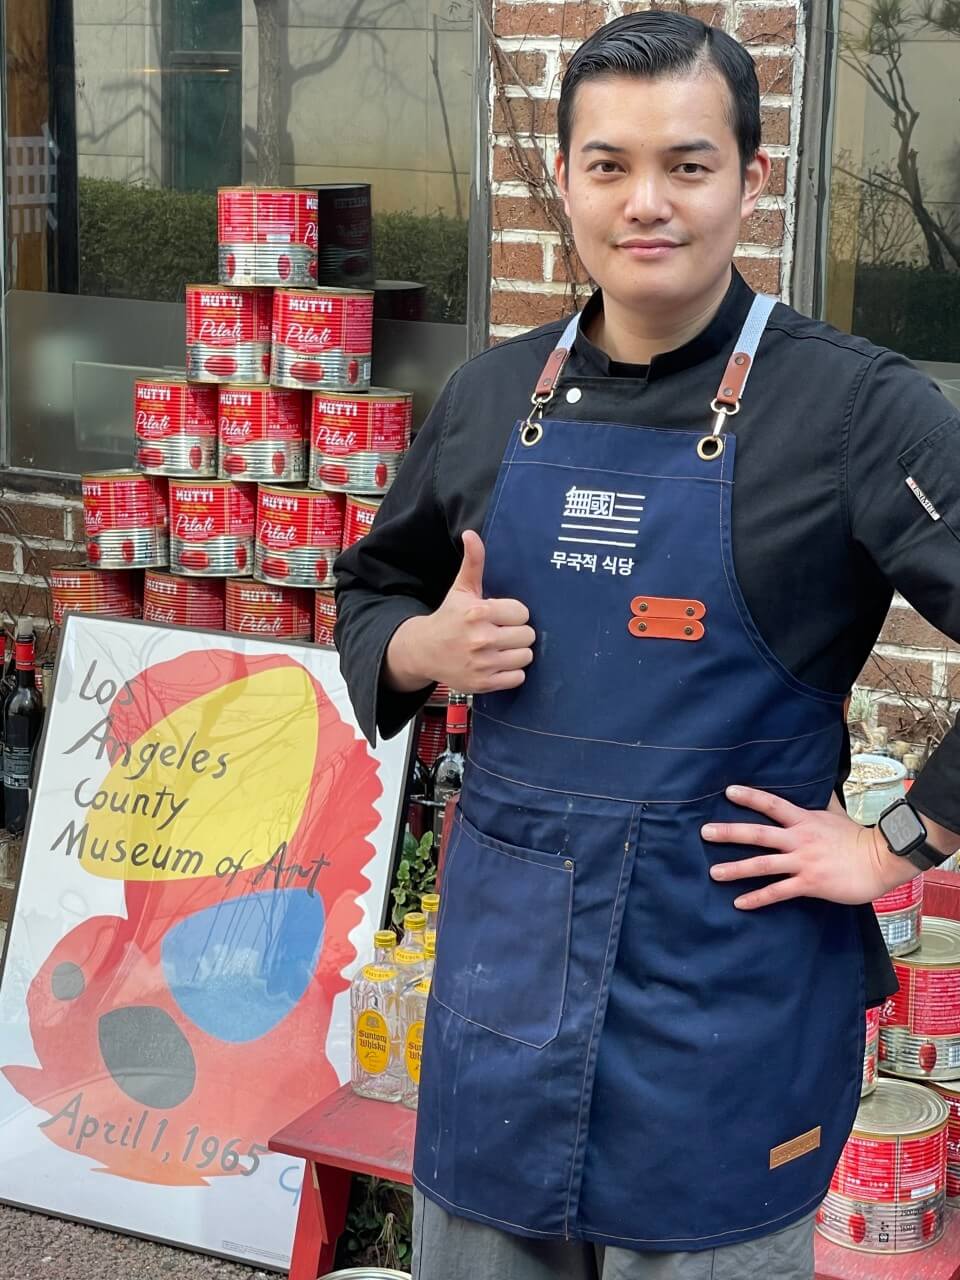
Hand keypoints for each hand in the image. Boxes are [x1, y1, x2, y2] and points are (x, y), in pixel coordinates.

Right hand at [385, 530, 535, 694]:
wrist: (423, 651)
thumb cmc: (448, 618)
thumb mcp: (461, 589)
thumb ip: (473, 562)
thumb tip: (471, 534)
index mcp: (478, 612)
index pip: (522, 613)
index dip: (513, 614)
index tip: (500, 616)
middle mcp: (481, 639)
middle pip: (528, 635)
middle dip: (517, 633)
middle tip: (501, 633)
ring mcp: (483, 664)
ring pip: (526, 657)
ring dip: (516, 653)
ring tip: (500, 648)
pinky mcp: (484, 683)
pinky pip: (518, 678)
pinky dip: (511, 673)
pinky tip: (497, 664)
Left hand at [703, 784, 915, 909]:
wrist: (880, 860)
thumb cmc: (857, 838)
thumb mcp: (836, 813)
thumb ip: (821, 801)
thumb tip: (818, 784)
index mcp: (804, 820)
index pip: (772, 804)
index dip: (750, 797)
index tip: (728, 791)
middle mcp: (799, 839)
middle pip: (758, 834)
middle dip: (730, 833)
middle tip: (705, 832)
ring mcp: (803, 862)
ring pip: (763, 864)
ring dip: (736, 868)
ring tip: (714, 872)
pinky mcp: (809, 883)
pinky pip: (778, 892)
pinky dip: (757, 898)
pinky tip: (739, 903)